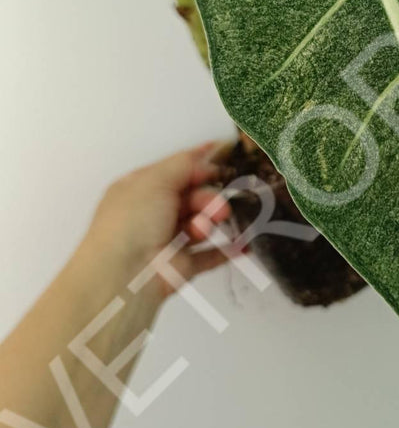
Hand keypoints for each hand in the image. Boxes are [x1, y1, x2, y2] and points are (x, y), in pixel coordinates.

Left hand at [78, 142, 235, 296]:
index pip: (175, 168)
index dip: (200, 160)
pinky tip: (243, 243)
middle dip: (209, 197)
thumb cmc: (131, 222)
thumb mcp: (155, 180)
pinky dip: (227, 249)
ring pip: (202, 222)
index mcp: (140, 188)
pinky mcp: (182, 264)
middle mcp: (153, 212)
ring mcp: (168, 239)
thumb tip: (206, 159)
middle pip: (193, 195)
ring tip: (206, 228)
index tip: (227, 152)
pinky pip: (210, 255)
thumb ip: (185, 164)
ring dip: (210, 221)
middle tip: (217, 206)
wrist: (125, 275)